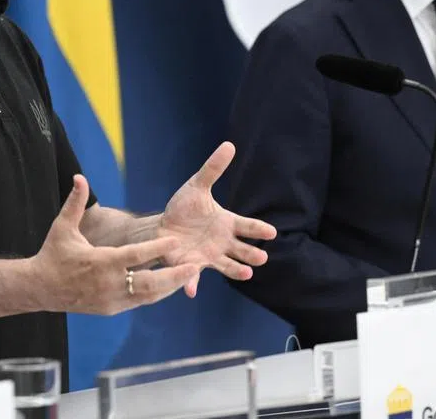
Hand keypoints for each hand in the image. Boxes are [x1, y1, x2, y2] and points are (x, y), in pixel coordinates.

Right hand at [31, 175, 199, 314]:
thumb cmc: (54, 254)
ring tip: (188, 274)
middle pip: (148, 282)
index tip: (174, 241)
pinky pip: (138, 301)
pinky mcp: (111, 309)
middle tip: (193, 266)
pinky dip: (155, 294)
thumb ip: (75, 202)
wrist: (40, 288)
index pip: (134, 256)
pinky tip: (169, 285)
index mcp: (100, 262)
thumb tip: (80, 176)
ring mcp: (111, 300)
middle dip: (173, 275)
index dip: (156, 249)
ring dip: (168, 286)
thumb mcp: (62, 227)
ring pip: (147, 296)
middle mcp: (108, 284)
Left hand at [158, 141, 276, 296]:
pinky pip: (195, 276)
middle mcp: (223, 242)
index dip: (259, 229)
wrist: (163, 226)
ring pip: (227, 265)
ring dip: (236, 270)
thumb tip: (229, 145)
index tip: (272, 232)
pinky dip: (193, 283)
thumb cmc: (184, 207)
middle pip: (242, 249)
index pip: (248, 226)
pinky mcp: (193, 265)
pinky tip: (191, 291)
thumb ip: (213, 169)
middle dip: (252, 254)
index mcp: (227, 223)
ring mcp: (210, 255)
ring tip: (246, 274)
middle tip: (261, 258)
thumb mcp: (197, 186)